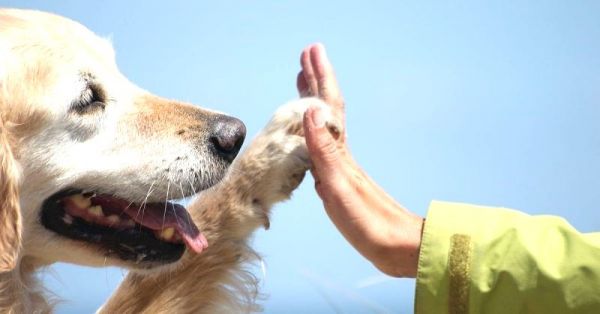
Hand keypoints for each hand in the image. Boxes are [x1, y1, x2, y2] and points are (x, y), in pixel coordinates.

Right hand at [298, 43, 423, 277]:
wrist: (396, 247)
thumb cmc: (369, 223)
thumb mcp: (341, 186)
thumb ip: (325, 150)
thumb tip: (310, 110)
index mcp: (340, 153)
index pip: (328, 105)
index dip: (319, 78)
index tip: (310, 51)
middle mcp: (341, 154)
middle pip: (327, 109)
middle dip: (316, 81)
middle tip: (306, 56)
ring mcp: (342, 166)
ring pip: (323, 124)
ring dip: (313, 101)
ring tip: (304, 84)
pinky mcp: (341, 181)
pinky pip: (322, 144)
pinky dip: (312, 131)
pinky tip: (310, 134)